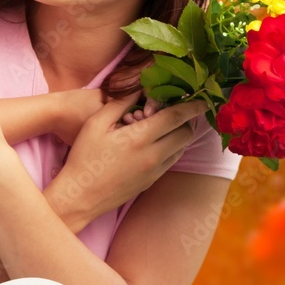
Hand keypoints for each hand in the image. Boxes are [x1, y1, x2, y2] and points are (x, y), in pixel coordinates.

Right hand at [48, 96, 207, 225]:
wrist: (80, 196)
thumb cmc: (84, 157)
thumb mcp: (97, 123)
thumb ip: (121, 103)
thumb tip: (140, 88)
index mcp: (140, 138)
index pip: (176, 117)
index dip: (193, 106)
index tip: (204, 99)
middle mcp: (153, 156)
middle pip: (185, 134)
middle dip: (185, 120)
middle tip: (173, 111)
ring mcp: (154, 171)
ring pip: (180, 149)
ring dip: (177, 135)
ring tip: (160, 127)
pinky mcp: (151, 182)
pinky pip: (170, 162)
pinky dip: (169, 149)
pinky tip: (152, 144)